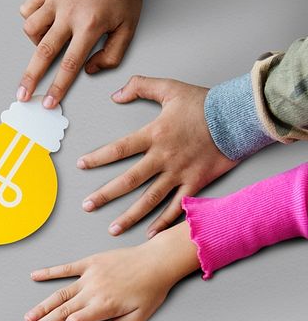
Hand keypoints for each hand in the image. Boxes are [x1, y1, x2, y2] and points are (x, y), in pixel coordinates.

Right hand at [18, 0, 141, 107]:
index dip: (57, 87)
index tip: (48, 102)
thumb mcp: (129, 26)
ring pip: (31, 28)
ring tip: (44, 43)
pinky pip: (29, 7)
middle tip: (22, 94)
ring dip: (34, 41)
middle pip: (43, 52)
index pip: (70, 64)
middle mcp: (69, 14)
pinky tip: (41, 21)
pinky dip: (30, 17)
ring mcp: (56, 0)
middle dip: (31, 77)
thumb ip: (112, 54)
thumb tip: (89, 69)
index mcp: (90, 25)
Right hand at [22, 223, 199, 320]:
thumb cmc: (151, 288)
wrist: (158, 261)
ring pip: (59, 294)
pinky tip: (35, 276)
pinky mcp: (90, 263)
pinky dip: (49, 272)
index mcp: (103, 305)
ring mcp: (89, 276)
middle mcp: (92, 291)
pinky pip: (65, 268)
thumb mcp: (138, 315)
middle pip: (61, 311)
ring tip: (28, 316)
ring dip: (41, 306)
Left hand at [78, 77, 236, 235]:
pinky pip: (177, 206)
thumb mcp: (170, 88)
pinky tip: (150, 234)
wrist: (239, 115)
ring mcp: (179, 172)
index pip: (118, 149)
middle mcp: (163, 157)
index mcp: (154, 134)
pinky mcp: (196, 182)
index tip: (81, 165)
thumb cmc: (205, 103)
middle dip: (105, 195)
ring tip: (113, 229)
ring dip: (130, 216)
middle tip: (87, 206)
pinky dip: (164, 222)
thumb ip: (141, 86)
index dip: (97, 158)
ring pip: (149, 199)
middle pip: (128, 180)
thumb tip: (116, 94)